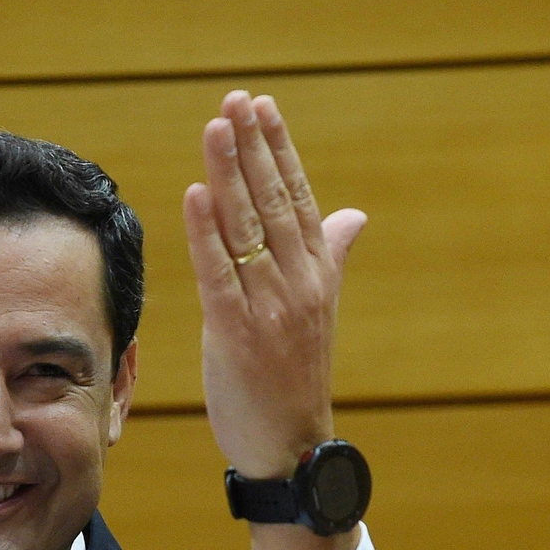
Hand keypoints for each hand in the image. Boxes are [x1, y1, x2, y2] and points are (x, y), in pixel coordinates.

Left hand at [182, 92, 365, 549]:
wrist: (292, 448)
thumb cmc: (294, 378)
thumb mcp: (318, 311)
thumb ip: (330, 257)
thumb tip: (352, 214)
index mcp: (318, 274)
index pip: (297, 197)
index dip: (277, 149)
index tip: (261, 106)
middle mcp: (300, 284)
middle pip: (273, 202)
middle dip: (252, 148)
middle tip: (234, 101)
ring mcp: (271, 309)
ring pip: (247, 229)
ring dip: (229, 175)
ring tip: (215, 128)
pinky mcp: (238, 335)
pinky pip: (220, 275)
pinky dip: (207, 233)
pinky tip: (196, 195)